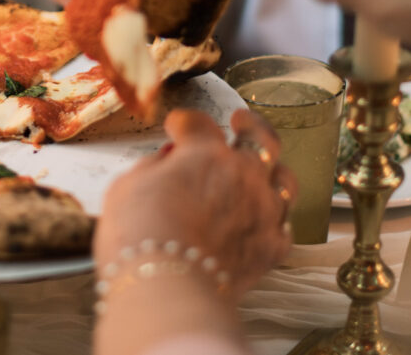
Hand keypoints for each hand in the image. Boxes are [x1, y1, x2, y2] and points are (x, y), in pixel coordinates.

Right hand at [95, 109, 294, 295]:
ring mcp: (263, 210)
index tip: (177, 127)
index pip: (199, 124)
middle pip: (260, 137)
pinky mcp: (271, 248)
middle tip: (240, 121)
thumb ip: (151, 167)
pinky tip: (266, 218)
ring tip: (265, 167)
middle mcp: (242, 174)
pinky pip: (284, 226)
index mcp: (205, 153)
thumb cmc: (140, 237)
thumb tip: (164, 165)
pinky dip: (275, 218)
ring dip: (272, 169)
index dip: (185, 122)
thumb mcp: (126, 186)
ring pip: (284, 179)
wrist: (167, 288)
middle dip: (250, 125)